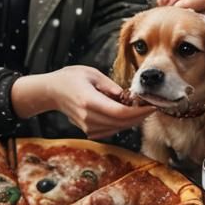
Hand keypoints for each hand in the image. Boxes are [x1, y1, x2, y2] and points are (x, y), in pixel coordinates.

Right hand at [12, 66, 154, 139]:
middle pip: (121, 123)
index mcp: (90, 102)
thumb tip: (127, 96)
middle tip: (152, 106)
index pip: (120, 112)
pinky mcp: (88, 130)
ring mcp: (88, 126)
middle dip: (140, 116)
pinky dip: (122, 124)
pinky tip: (129, 114)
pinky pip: (111, 130)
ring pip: (118, 128)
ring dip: (132, 121)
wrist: (52, 92)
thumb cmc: (71, 78)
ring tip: (143, 108)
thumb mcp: (92, 74)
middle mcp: (89, 117)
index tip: (152, 105)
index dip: (139, 112)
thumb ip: (111, 86)